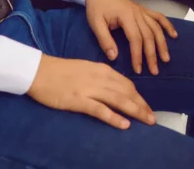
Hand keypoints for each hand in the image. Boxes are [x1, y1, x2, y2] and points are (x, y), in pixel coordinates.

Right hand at [27, 55, 154, 129]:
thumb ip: (101, 77)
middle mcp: (100, 78)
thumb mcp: (86, 69)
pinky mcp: (79, 100)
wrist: (40, 71)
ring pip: (119, 100)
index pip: (127, 84)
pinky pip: (100, 110)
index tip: (147, 107)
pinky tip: (124, 124)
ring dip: (135, 111)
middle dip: (142, 105)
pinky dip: (114, 117)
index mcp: (103, 69)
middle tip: (153, 118)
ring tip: (147, 121)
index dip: (139, 97)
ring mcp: (90, 89)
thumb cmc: (61, 71)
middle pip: (127, 92)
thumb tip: (116, 88)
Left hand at [85, 0, 177, 75]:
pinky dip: (168, 26)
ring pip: (156, 28)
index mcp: (126, 16)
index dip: (138, 55)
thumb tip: (114, 58)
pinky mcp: (144, 10)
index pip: (135, 39)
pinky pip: (159, 17)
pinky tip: (174, 35)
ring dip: (162, 44)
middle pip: (149, 35)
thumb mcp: (96, 24)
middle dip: (152, 54)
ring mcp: (142, 11)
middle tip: (154, 71)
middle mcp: (138, 13)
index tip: (138, 70)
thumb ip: (105, 40)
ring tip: (166, 59)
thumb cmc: (97, 8)